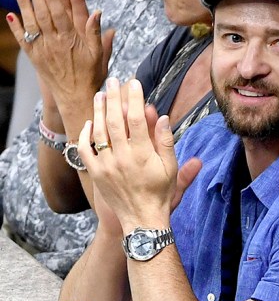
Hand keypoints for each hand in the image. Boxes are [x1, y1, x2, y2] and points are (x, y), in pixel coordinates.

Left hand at [6, 0, 113, 123]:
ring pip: (32, 24)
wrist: (75, 98)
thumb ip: (96, 33)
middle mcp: (56, 43)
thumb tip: (98, 13)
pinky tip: (11, 15)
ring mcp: (43, 50)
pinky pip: (23, 41)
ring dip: (25, 7)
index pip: (63, 14)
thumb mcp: (99, 54)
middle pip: (45, 15)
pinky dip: (16, 28)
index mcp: (72, 40)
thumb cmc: (89, 75)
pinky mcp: (35, 57)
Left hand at [79, 79, 200, 230]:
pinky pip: (85, 150)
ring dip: (98, 111)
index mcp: (142, 154)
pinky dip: (85, 135)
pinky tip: (89, 123)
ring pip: (99, 132)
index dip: (134, 98)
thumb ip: (166, 142)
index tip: (134, 83)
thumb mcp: (170, 168)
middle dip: (113, 98)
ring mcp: (106, 165)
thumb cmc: (161, 194)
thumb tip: (161, 117)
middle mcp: (122, 157)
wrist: (142, 219)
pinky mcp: (95, 173)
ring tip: (100, 94)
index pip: (136, 119)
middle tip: (112, 81)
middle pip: (114, 120)